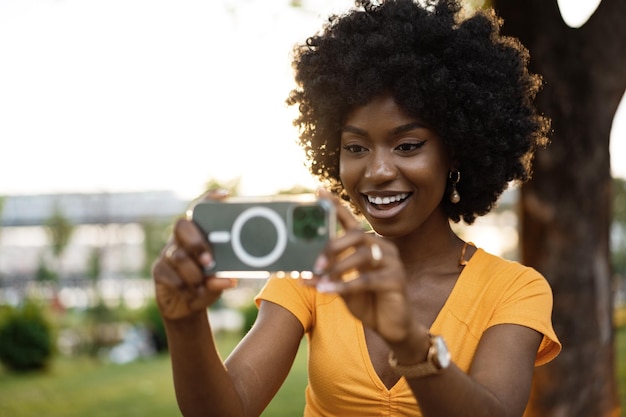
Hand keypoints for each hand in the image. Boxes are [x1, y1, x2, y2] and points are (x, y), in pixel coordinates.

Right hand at [152, 190, 235, 320]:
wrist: (185, 308)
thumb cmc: (206, 285)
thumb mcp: (219, 280)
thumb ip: (223, 277)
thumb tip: (229, 281)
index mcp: (198, 234)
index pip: (200, 210)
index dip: (209, 199)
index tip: (224, 195)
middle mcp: (181, 238)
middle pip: (182, 225)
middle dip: (196, 242)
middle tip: (209, 261)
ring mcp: (168, 253)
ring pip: (178, 255)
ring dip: (193, 272)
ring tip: (202, 285)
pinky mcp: (159, 270)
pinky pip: (168, 274)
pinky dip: (183, 286)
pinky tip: (193, 293)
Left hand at [308, 191, 412, 343]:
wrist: (393, 327)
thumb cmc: (368, 301)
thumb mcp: (343, 287)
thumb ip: (329, 276)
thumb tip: (303, 274)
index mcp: (369, 244)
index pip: (351, 222)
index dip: (336, 206)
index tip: (319, 192)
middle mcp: (382, 247)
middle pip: (356, 235)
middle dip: (333, 247)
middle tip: (315, 262)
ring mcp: (392, 262)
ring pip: (362, 256)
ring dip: (338, 267)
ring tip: (320, 279)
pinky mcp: (396, 280)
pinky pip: (368, 279)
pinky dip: (346, 285)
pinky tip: (329, 290)